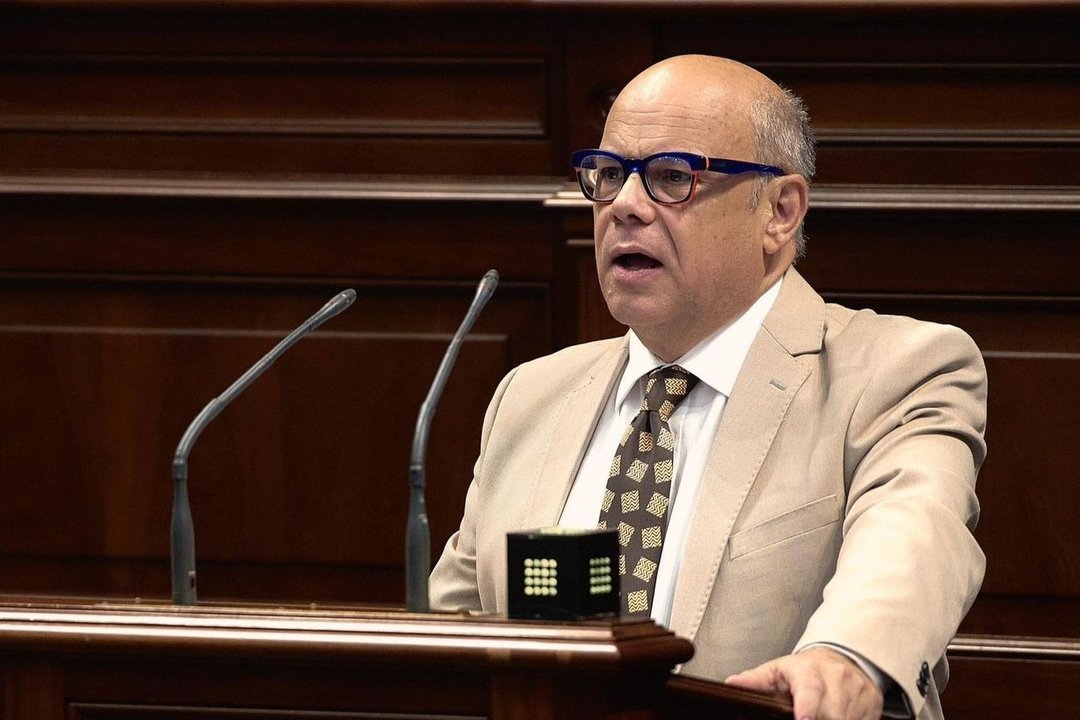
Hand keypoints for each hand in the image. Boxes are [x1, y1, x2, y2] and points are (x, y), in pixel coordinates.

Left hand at [724, 646, 883, 719]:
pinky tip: (841, 716)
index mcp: (809, 672)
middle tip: (808, 716)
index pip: (810, 693)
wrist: (843, 657)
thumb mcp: (778, 670)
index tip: (803, 719)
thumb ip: (756, 680)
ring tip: (822, 714)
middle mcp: (836, 679)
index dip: (808, 710)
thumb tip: (732, 684)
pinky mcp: (873, 703)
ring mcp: (857, 691)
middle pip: (831, 714)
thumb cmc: (805, 669)